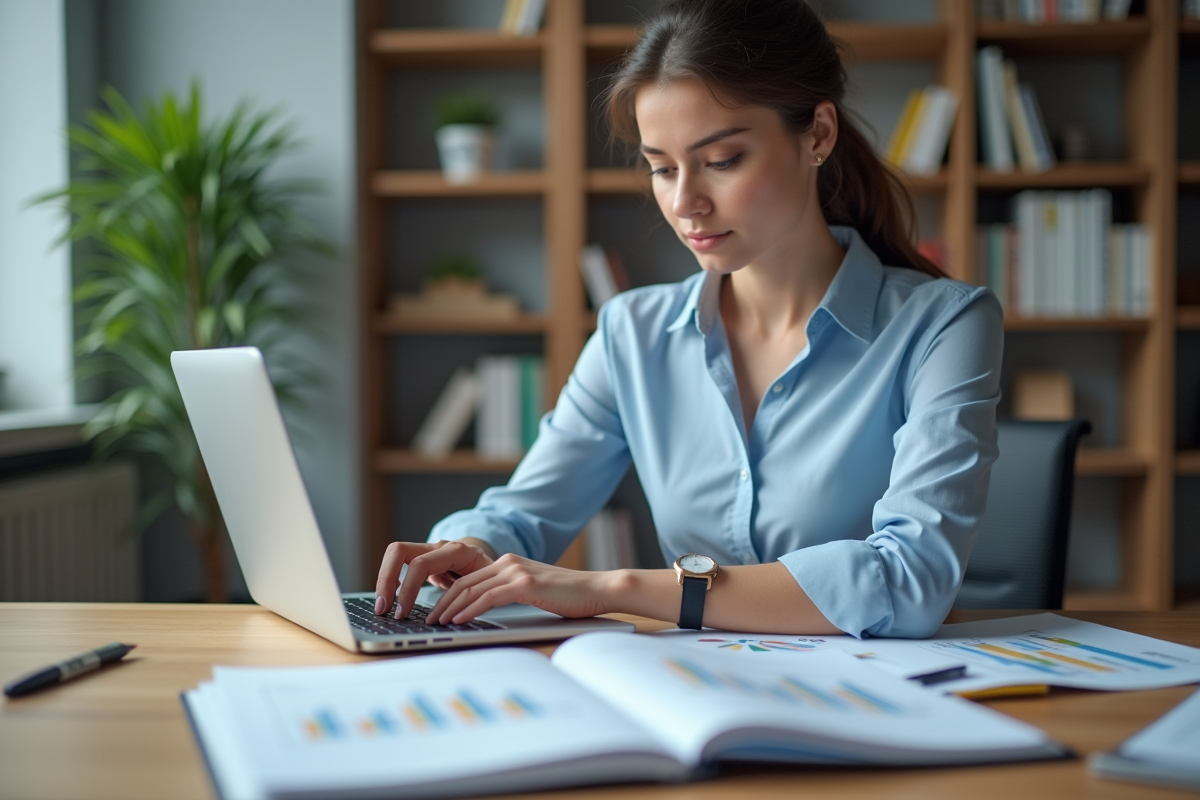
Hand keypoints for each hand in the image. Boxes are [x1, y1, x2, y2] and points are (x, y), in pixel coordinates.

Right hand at [374, 539, 494, 618]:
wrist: (488, 561)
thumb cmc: (489, 575)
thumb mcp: (488, 585)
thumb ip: (474, 596)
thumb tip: (459, 617)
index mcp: (456, 552)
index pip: (421, 564)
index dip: (409, 589)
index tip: (403, 613)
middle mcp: (438, 547)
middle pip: (399, 550)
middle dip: (386, 579)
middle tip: (383, 608)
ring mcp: (427, 550)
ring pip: (394, 554)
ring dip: (384, 580)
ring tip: (382, 607)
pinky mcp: (420, 558)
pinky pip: (397, 564)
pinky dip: (389, 580)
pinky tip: (390, 598)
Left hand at [427, 554, 613, 624]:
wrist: (597, 589)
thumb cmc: (569, 596)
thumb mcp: (533, 591)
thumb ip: (510, 593)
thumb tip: (485, 610)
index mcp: (508, 562)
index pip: (468, 578)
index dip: (446, 594)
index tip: (434, 610)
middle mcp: (508, 562)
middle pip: (463, 582)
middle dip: (441, 602)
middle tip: (427, 619)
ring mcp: (516, 571)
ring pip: (471, 589)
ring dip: (450, 607)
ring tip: (437, 622)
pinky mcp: (525, 584)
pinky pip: (488, 597)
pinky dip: (469, 609)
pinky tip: (459, 619)